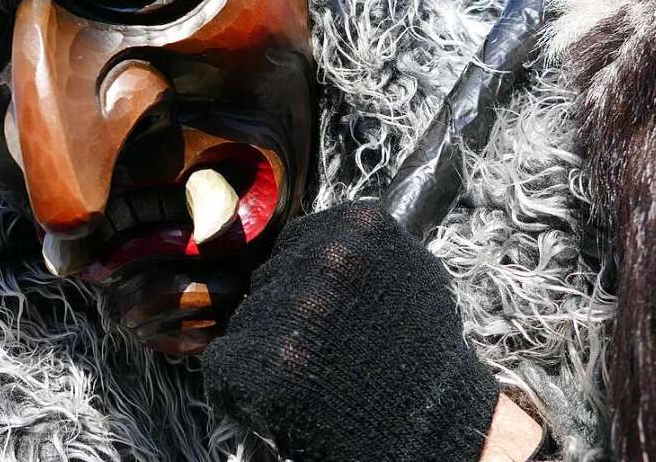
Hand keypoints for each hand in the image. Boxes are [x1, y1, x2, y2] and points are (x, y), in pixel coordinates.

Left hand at [201, 202, 500, 461]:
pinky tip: (283, 397)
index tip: (327, 314)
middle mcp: (325, 260)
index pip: (294, 243)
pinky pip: (222, 363)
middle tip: (323, 350)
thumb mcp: (405, 272)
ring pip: (245, 319)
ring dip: (265, 347)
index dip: (303, 283)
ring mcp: (292, 310)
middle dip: (282, 313)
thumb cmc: (419, 355)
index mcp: (359, 226)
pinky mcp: (262, 362)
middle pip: (267, 278)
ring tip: (311, 375)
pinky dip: (241, 385)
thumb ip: (355, 248)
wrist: (433, 430)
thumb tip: (308, 240)